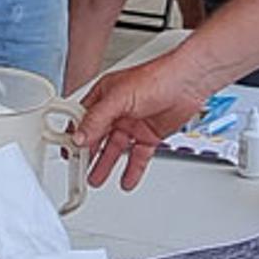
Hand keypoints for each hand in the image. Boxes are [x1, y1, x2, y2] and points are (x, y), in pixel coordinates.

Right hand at [72, 43, 211, 192]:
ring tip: (96, 179)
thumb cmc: (157, 78)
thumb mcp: (119, 97)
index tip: (69, 152)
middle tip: (79, 171)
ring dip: (106, 165)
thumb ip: (97, 118)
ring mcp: (133, 124)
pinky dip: (132, 169)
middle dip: (88, 155)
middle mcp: (117, 111)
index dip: (75, 136)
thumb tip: (80, 136)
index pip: (82, 120)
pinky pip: (137, 156)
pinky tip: (127, 180)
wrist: (188, 83)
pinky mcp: (149, 135)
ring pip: (115, 150)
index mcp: (104, 97)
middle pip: (97, 137)